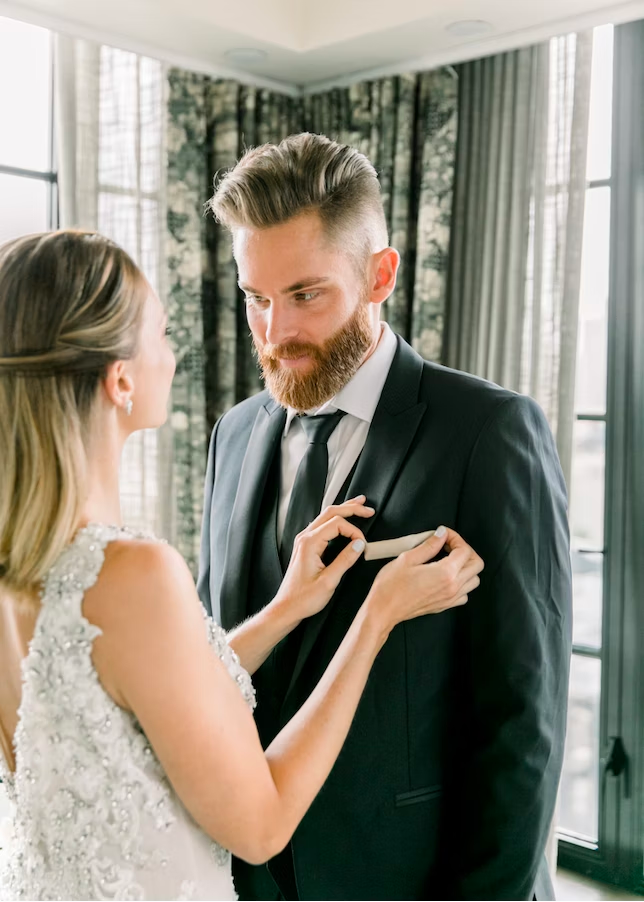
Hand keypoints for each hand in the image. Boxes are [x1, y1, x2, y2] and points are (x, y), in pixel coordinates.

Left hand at [274, 496, 373, 620]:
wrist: (287, 607)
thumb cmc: (304, 598)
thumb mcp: (328, 582)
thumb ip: (345, 561)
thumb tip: (360, 544)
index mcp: (309, 543)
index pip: (337, 524)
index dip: (354, 530)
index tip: (364, 544)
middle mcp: (305, 537)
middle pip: (330, 513)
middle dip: (351, 508)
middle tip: (368, 508)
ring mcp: (304, 540)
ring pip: (325, 516)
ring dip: (343, 510)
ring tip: (359, 505)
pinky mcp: (306, 546)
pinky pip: (322, 525)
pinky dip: (336, 519)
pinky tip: (344, 519)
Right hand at [366, 527, 483, 634]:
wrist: (384, 609)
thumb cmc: (391, 586)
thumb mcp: (407, 558)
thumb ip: (429, 545)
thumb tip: (441, 534)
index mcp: (445, 573)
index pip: (464, 550)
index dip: (455, 538)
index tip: (443, 535)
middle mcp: (452, 586)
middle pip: (477, 564)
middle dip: (466, 551)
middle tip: (450, 546)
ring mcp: (450, 598)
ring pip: (474, 580)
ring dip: (466, 567)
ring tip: (450, 560)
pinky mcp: (445, 605)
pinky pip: (465, 593)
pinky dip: (462, 583)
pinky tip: (447, 576)